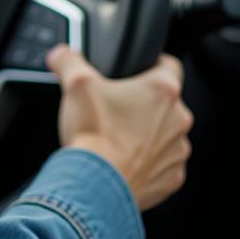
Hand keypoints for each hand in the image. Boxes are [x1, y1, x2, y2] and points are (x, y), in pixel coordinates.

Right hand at [47, 45, 193, 211]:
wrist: (96, 185)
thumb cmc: (93, 133)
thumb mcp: (75, 83)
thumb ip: (69, 60)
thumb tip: (61, 53)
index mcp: (162, 91)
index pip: (170, 65)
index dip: (154, 63)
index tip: (139, 69)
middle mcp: (177, 121)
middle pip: (165, 102)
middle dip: (142, 102)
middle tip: (114, 106)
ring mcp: (177, 152)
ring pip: (165, 134)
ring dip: (146, 132)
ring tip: (115, 135)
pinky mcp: (171, 179)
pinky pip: (162, 163)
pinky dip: (145, 160)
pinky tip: (121, 158)